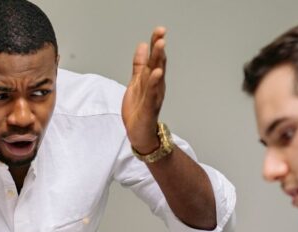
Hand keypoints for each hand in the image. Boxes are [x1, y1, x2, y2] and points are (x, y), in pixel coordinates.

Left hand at [122, 27, 167, 153]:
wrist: (140, 134)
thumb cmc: (139, 109)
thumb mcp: (136, 82)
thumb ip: (139, 65)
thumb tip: (142, 45)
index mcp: (151, 79)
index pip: (154, 58)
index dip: (156, 44)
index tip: (159, 30)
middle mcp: (155, 86)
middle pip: (158, 64)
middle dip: (159, 48)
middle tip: (161, 33)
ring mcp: (153, 96)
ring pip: (157, 75)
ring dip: (159, 60)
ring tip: (160, 46)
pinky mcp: (149, 108)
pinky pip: (152, 94)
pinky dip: (154, 83)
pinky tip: (156, 73)